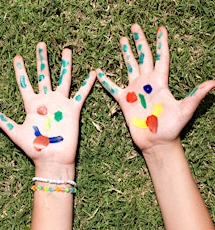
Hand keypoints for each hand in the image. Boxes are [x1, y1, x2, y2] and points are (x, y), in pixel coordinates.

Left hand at [0, 42, 95, 166]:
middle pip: (43, 75)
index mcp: (31, 104)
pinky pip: (81, 94)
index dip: (21, 70)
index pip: (24, 82)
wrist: (52, 159)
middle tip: (40, 44)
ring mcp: (59, 104)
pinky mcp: (72, 110)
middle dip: (42, 60)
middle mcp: (45, 100)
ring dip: (64, 65)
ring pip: (62, 79)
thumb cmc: (34, 148)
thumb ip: (4, 121)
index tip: (17, 56)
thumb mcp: (16, 133)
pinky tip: (92, 72)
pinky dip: (87, 84)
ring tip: (65, 50)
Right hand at [95, 24, 214, 151]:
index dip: (161, 43)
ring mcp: (135, 91)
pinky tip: (99, 72)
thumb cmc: (172, 127)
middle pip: (143, 57)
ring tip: (122, 40)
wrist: (156, 142)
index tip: (160, 29)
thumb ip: (195, 96)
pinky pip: (113, 88)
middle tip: (135, 27)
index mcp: (160, 82)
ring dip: (126, 53)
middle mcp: (147, 83)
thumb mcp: (185, 110)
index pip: (161, 58)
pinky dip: (106, 80)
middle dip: (140, 42)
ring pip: (130, 67)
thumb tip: (213, 83)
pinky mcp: (124, 101)